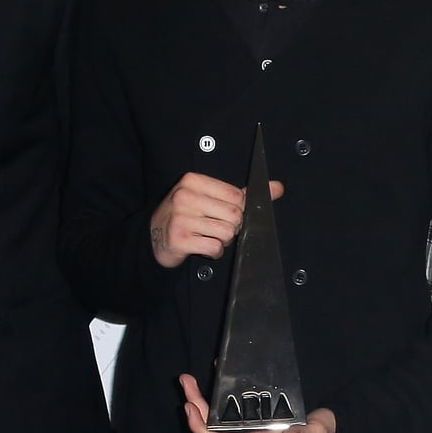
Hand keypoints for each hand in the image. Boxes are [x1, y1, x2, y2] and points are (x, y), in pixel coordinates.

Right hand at [150, 174, 284, 266]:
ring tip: (208, 237)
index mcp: (194, 181)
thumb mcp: (210, 198)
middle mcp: (186, 196)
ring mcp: (181, 217)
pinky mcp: (180, 238)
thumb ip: (243, 194)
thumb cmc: (187, 216)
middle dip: (231, 228)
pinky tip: (202, 246)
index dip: (238, 210)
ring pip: (226, 233)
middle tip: (215, 228)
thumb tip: (277, 187)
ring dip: (222, 241)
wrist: (154, 236)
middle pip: (234, 215)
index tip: (224, 214)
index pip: (237, 196)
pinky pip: (214, 247)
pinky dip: (214, 252)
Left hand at [180, 374, 334, 432]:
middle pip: (210, 432)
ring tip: (190, 381)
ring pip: (214, 426)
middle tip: (185, 380)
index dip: (199, 427)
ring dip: (200, 405)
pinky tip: (210, 386)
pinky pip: (224, 421)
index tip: (189, 405)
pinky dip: (213, 404)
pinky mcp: (249, 432)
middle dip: (194, 407)